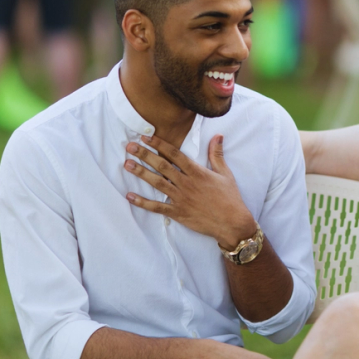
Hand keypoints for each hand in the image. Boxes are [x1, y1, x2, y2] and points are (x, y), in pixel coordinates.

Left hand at [124, 134, 257, 248]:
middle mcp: (186, 183)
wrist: (231, 222)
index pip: (175, 154)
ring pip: (157, 183)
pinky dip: (143, 202)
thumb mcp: (225, 174)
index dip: (159, 145)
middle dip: (145, 155)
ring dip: (141, 173)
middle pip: (162, 166)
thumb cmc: (230, 198)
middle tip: (130, 147)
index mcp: (197, 172)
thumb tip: (218, 136)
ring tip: (127, 164)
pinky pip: (157, 207)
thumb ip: (217, 154)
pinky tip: (130, 196)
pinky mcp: (178, 212)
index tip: (146, 137)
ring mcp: (180, 198)